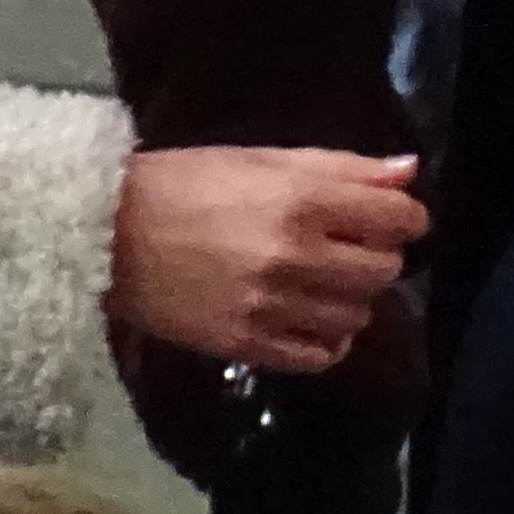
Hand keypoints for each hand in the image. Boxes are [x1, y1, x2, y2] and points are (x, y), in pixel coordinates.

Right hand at [108, 146, 424, 372]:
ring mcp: (272, 307)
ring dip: (352, 298)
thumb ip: (340, 167)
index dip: (406, 218)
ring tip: (323, 282)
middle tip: (351, 247)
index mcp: (301, 201)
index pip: (398, 219)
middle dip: (378, 256)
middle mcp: (295, 257)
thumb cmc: (184, 183)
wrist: (105, 236)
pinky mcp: (248, 345)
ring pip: (357, 316)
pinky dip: (327, 341)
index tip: (393, 218)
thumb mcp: (262, 158)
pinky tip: (309, 318)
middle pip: (384, 271)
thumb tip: (408, 172)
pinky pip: (320, 356)